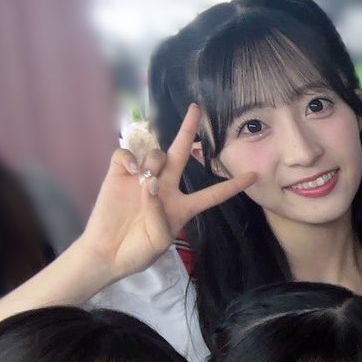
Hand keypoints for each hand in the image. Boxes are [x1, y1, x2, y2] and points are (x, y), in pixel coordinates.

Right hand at [76, 104, 257, 282]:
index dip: (233, 186)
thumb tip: (151, 184)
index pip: (212, 194)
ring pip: (156, 155)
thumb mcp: (157, 241)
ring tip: (144, 179)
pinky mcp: (119, 175)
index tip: (254, 176)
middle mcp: (165, 188)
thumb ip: (159, 215)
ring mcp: (142, 179)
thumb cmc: (138, 251)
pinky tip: (130, 172)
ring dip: (155, 161)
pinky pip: (126, 155)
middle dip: (188, 131)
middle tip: (196, 108)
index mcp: (182, 207)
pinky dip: (129, 159)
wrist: (107, 253)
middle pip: (181, 155)